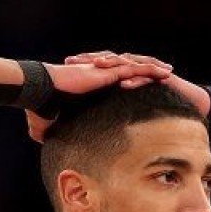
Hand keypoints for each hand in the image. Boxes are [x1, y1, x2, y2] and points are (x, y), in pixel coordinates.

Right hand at [25, 55, 172, 142]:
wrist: (40, 93)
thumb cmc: (40, 107)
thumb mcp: (46, 123)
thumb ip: (48, 132)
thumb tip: (42, 144)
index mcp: (92, 85)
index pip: (115, 82)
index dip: (129, 83)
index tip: (142, 89)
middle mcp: (101, 75)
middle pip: (130, 70)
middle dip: (146, 72)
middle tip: (163, 76)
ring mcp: (105, 71)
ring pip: (135, 66)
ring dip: (154, 68)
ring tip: (170, 72)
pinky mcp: (107, 71)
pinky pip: (134, 68)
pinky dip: (150, 69)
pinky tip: (164, 72)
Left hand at [65, 51, 210, 116]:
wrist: (189, 99)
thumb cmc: (159, 104)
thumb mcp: (132, 104)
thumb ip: (115, 106)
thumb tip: (93, 119)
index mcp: (124, 73)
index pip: (100, 66)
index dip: (83, 65)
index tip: (65, 68)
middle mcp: (133, 67)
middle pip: (109, 59)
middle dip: (91, 60)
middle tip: (73, 61)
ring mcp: (146, 70)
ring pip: (126, 64)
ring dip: (111, 64)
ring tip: (96, 66)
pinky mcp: (159, 76)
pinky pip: (145, 76)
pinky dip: (135, 79)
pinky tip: (124, 83)